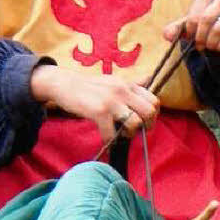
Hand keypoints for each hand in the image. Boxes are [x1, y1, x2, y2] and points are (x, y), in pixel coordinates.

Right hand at [30, 65, 158, 141]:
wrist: (65, 84)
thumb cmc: (90, 86)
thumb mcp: (113, 80)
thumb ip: (130, 84)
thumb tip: (148, 79)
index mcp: (128, 84)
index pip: (154, 100)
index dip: (154, 115)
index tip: (146, 123)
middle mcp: (123, 91)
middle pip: (149, 112)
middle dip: (147, 126)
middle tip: (136, 132)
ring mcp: (112, 101)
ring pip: (135, 122)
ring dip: (129, 134)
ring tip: (121, 135)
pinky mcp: (99, 111)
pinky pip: (111, 132)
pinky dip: (110, 140)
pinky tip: (106, 140)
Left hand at [163, 0, 219, 53]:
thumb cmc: (199, 26)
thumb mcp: (185, 26)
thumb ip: (174, 29)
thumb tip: (168, 35)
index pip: (195, 14)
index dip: (191, 29)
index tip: (190, 35)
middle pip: (207, 19)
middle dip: (200, 36)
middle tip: (198, 45)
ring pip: (218, 29)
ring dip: (210, 43)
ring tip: (208, 45)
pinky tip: (218, 46)